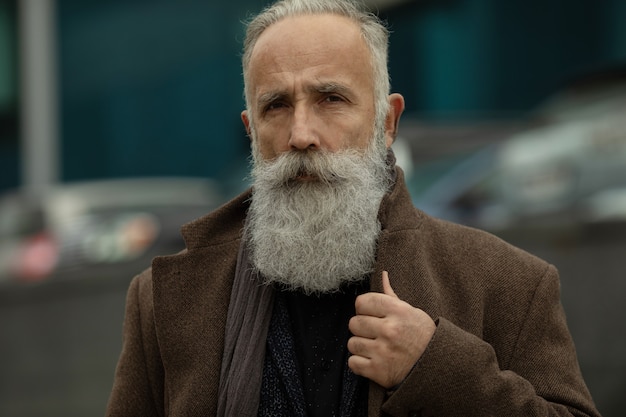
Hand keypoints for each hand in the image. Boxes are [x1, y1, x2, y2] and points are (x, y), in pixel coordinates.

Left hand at [347, 271, 435, 388]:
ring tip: (374, 347)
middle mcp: (389, 330)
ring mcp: (383, 351)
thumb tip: (383, 274)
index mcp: (397, 311)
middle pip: (354, 323)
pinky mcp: (378, 371)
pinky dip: (359, 363)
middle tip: (373, 333)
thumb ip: (391, 295)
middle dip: (361, 328)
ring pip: (352, 343)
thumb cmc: (421, 335)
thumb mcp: (411, 311)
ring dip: (360, 346)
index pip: (361, 302)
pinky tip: (371, 360)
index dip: (363, 309)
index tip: (371, 315)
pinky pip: (352, 363)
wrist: (437, 366)